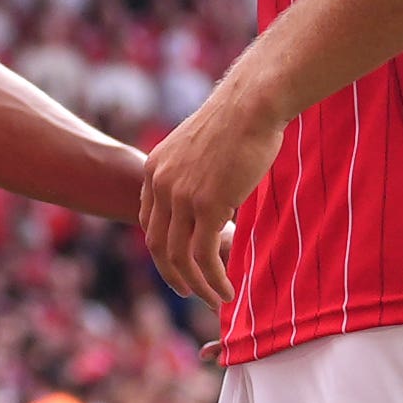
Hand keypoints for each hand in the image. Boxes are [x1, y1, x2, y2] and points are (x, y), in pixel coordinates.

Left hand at [137, 77, 278, 308]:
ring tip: (217, 299)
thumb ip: (193, 174)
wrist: (252, 103)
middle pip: (157, 245)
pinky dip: (214, 279)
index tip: (180, 266)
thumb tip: (209, 197)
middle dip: (174, 276)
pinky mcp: (206, 205)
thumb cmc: (239, 120)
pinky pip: (204, 255)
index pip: (149, 222)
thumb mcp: (201, 149)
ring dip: (198, 285)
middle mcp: (160, 184)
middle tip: (191, 293)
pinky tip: (229, 290)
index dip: (164, 250)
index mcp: (154, 169)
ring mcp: (180, 195)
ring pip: (180, 257)